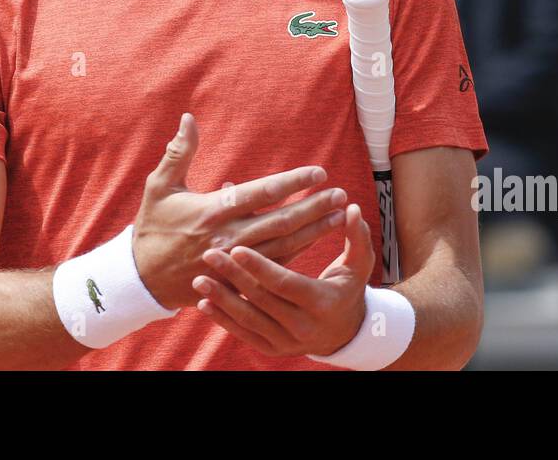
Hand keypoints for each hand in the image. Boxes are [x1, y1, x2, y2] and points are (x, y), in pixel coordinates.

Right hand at [132, 113, 348, 309]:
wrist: (141, 279)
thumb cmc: (152, 227)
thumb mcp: (159, 187)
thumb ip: (179, 152)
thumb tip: (188, 118)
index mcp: (213, 212)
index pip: (261, 194)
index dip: (293, 182)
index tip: (318, 172)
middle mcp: (229, 238)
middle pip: (281, 221)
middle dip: (313, 207)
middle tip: (339, 193)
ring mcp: (236, 262)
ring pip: (284, 246)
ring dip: (314, 231)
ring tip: (338, 215)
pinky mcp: (238, 279)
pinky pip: (275, 267)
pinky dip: (299, 253)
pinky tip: (318, 241)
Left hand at [191, 203, 375, 357]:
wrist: (345, 333)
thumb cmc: (348, 288)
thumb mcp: (359, 265)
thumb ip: (356, 236)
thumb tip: (352, 208)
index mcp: (322, 302)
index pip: (285, 284)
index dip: (260, 267)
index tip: (237, 248)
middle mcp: (303, 327)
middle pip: (261, 300)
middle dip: (233, 276)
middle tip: (209, 254)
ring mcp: (286, 342)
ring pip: (248, 319)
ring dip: (221, 299)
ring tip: (199, 278)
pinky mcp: (273, 349)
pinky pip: (243, 334)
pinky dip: (222, 319)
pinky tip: (203, 303)